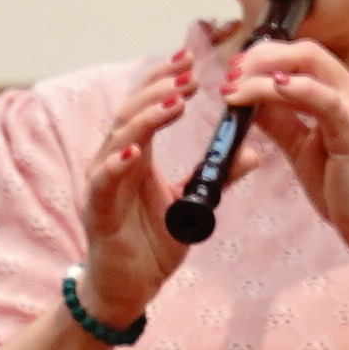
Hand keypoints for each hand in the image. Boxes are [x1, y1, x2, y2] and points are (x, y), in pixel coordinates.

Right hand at [77, 48, 203, 321]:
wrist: (127, 289)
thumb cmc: (148, 245)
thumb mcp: (189, 205)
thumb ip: (214, 178)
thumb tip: (251, 154)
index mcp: (134, 156)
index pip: (145, 106)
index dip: (163, 80)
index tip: (189, 60)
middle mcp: (113, 163)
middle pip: (130, 113)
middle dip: (159, 89)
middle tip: (189, 73)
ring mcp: (101, 185)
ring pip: (118, 139)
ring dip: (146, 118)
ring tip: (175, 102)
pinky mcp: (97, 212)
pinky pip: (104, 182)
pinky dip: (117, 164)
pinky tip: (136, 151)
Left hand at [222, 38, 348, 289]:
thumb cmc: (346, 192)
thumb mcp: (303, 150)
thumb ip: (281, 123)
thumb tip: (250, 103)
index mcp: (347, 96)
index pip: (305, 58)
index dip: (267, 56)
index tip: (235, 69)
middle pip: (306, 53)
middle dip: (261, 57)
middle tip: (230, 74)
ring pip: (310, 68)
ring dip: (264, 73)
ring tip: (234, 86)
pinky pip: (324, 100)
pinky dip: (294, 89)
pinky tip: (270, 88)